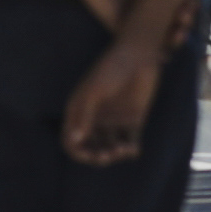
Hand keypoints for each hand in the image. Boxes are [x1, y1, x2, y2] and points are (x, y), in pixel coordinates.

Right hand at [61, 32, 164, 164]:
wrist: (139, 55)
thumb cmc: (112, 68)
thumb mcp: (94, 91)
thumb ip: (84, 116)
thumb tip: (74, 140)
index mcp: (79, 111)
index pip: (71, 140)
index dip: (78, 152)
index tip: (90, 155)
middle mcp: (94, 119)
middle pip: (91, 148)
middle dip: (98, 156)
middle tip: (108, 155)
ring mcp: (113, 121)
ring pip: (110, 148)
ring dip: (115, 154)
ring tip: (124, 149)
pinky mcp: (132, 121)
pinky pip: (129, 142)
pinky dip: (131, 150)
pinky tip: (133, 149)